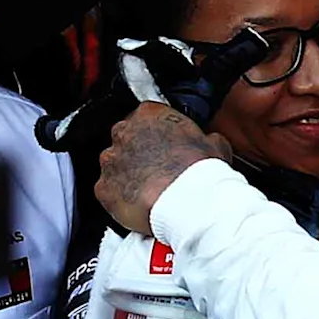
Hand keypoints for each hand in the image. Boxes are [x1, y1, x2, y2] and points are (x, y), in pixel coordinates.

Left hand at [95, 101, 228, 231]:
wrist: (191, 204)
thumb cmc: (200, 173)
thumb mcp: (215, 145)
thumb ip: (205, 138)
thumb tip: (210, 141)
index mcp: (149, 114)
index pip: (146, 116)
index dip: (156, 135)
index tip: (164, 146)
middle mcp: (124, 132)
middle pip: (125, 139)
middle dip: (138, 154)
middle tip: (158, 170)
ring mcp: (111, 160)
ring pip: (114, 166)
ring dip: (128, 176)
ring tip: (150, 191)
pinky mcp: (103, 188)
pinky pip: (107, 192)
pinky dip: (119, 198)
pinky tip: (138, 204)